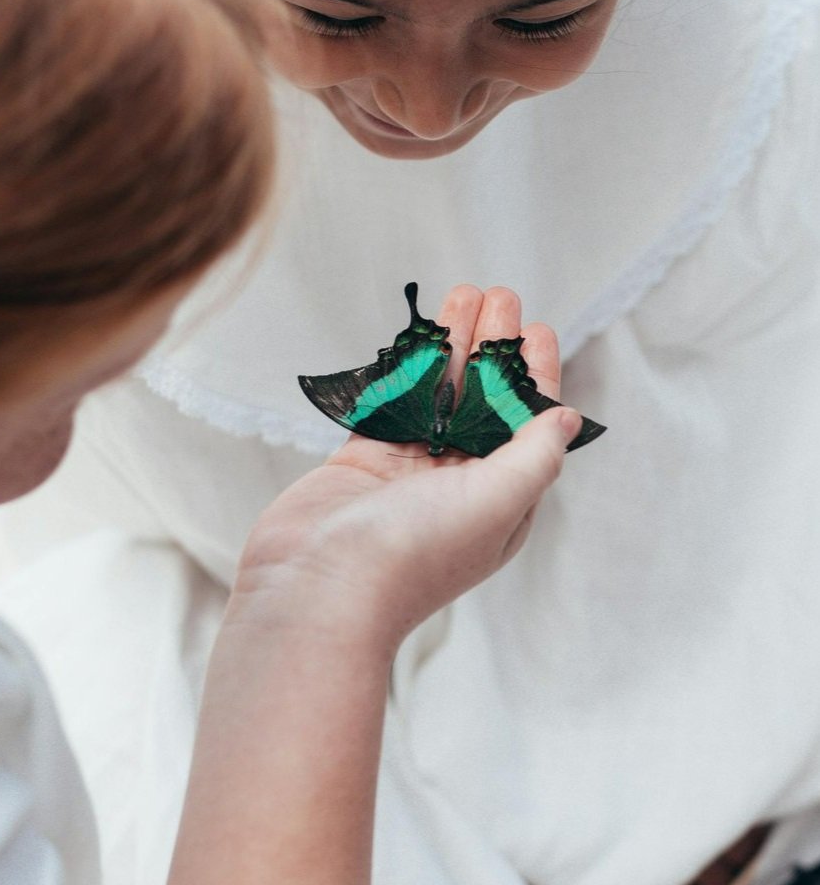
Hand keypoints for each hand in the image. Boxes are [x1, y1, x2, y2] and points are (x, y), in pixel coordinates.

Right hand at [236, 287, 577, 647]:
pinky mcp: (362, 465)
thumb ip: (534, 455)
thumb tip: (565, 418)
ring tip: (462, 295)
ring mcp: (407, 476)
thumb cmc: (411, 555)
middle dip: (495, 350)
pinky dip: (407, 369)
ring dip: (453, 347)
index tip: (537, 330)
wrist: (319, 589)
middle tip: (501, 296)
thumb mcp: (496, 503)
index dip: (536, 378)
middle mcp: (458, 490)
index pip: (528, 429)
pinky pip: (393, 405)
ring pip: (438, 398)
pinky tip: (418, 336)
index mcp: (501, 506)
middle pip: (485, 405)